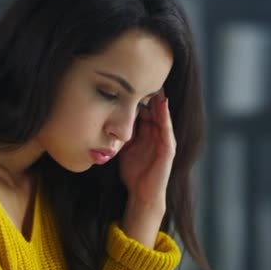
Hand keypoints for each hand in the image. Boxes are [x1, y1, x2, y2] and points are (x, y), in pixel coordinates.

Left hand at [118, 90, 176, 246]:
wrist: (141, 194)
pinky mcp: (168, 149)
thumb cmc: (132, 172)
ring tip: (155, 83)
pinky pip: (167, 129)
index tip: (129, 80)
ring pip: (161, 115)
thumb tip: (103, 121)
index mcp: (145, 132)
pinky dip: (165, 117)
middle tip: (143, 75)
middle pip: (152, 108)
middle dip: (148, 93)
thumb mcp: (122, 148)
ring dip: (158, 100)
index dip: (136, 96)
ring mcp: (164, 140)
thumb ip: (118, 134)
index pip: (142, 109)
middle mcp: (155, 133)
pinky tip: (162, 105)